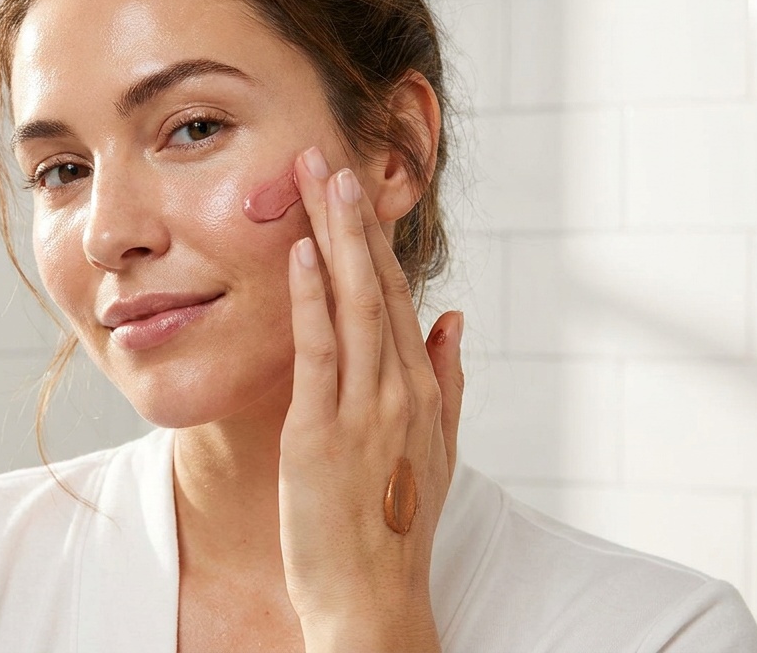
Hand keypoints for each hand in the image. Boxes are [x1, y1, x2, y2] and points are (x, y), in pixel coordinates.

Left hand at [278, 145, 464, 649]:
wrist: (373, 600)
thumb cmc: (396, 528)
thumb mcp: (437, 452)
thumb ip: (448, 381)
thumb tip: (451, 317)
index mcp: (424, 392)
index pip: (398, 298)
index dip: (376, 240)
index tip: (355, 190)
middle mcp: (402, 391)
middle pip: (378, 286)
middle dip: (354, 218)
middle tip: (329, 156)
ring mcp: (366, 410)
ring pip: (354, 304)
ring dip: (336, 236)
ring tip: (315, 177)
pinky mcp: (323, 433)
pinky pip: (321, 351)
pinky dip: (313, 298)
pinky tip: (305, 252)